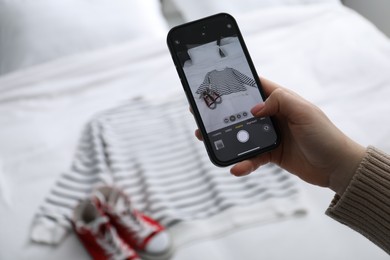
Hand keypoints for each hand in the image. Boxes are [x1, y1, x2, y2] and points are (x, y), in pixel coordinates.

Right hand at [194, 78, 364, 194]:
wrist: (336, 167)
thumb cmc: (324, 135)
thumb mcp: (304, 111)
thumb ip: (279, 101)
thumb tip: (254, 109)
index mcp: (280, 100)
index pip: (254, 86)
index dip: (234, 83)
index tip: (214, 83)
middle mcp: (272, 116)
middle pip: (240, 111)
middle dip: (221, 112)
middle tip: (201, 113)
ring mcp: (270, 135)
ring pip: (240, 134)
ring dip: (224, 137)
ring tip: (206, 138)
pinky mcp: (270, 154)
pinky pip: (251, 157)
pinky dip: (243, 163)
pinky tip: (235, 168)